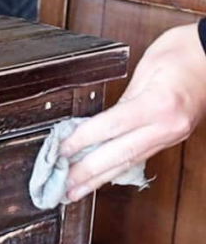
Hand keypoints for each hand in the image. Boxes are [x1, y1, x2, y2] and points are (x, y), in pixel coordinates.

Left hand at [61, 23, 205, 201]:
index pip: (110, 129)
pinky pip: (140, 156)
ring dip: (99, 178)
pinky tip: (101, 178)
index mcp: (158, 104)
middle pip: (119, 154)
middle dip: (87, 173)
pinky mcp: (174, 137)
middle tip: (62, 186)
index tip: (59, 152)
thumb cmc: (184, 52)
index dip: (81, 142)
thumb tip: (94, 126)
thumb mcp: (146, 69)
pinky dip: (118, 168)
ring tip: (75, 192)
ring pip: (129, 161)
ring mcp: (172, 134)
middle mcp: (167, 125)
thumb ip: (121, 102)